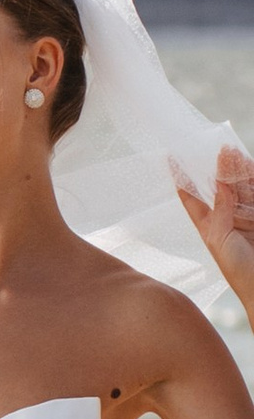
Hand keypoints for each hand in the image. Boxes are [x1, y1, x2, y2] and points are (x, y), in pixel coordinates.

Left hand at [176, 140, 253, 311]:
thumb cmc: (237, 270)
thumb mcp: (220, 239)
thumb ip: (221, 209)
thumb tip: (220, 182)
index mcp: (208, 225)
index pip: (191, 197)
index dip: (182, 178)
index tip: (172, 158)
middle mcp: (226, 218)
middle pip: (220, 186)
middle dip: (219, 167)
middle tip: (219, 148)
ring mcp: (244, 216)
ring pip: (240, 186)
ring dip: (236, 169)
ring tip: (232, 151)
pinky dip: (252, 179)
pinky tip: (249, 165)